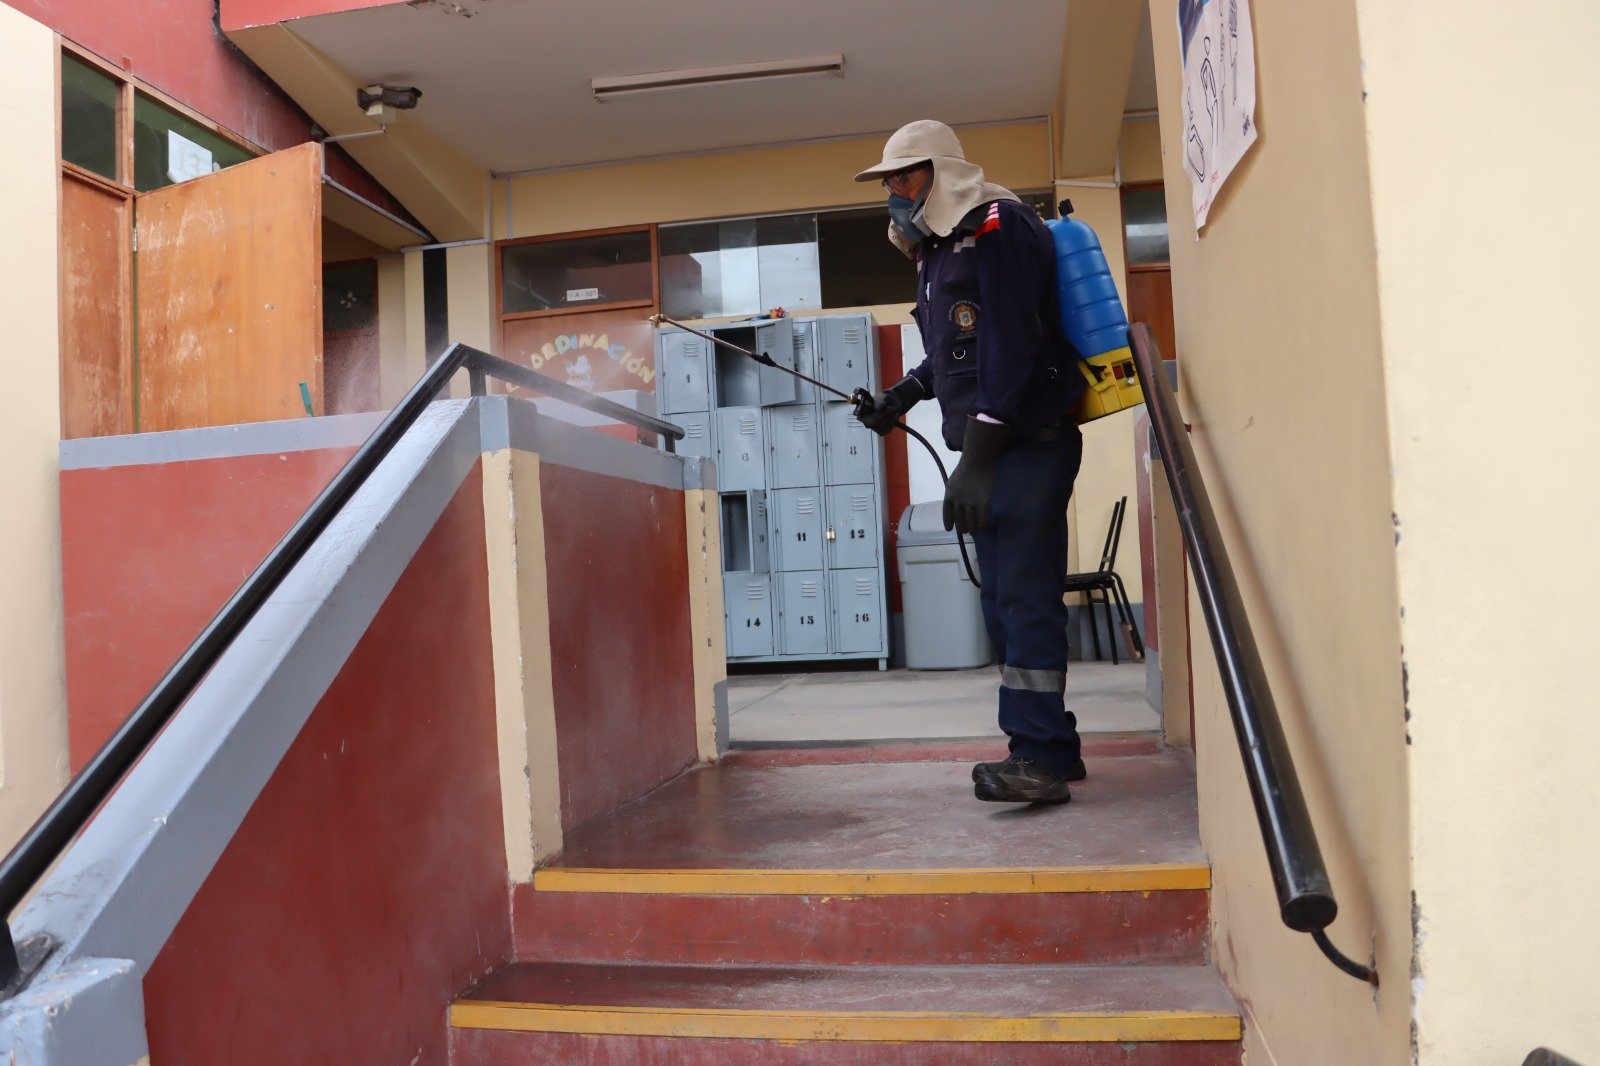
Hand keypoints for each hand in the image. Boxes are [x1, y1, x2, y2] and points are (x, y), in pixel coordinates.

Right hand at [857, 376, 923, 435]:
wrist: (894, 402)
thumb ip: (882, 402)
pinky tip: (894, 416)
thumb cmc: (888, 398)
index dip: (874, 414)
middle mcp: (865, 419)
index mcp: (863, 410)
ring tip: (894, 411)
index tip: (886, 407)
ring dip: (890, 420)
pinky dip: (891, 424)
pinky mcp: (880, 429)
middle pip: (873, 424)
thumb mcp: (886, 397)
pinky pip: (885, 431)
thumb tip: (880, 408)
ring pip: (880, 428)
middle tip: (894, 409)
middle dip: (885, 417)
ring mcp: (872, 426)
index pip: (864, 417)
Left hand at [943, 418, 1011, 533]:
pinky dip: (982, 524)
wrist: (978, 459)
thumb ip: (955, 491)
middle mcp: (958, 501)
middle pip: (959, 520)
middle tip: (967, 530)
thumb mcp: (954, 480)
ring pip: (970, 522)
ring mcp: (970, 502)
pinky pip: (981, 518)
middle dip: (962, 528)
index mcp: (949, 494)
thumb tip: (957, 500)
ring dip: (973, 529)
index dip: (948, 521)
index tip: (949, 529)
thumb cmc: (967, 466)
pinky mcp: (982, 501)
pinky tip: (984, 526)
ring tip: (975, 532)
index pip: (947, 512)